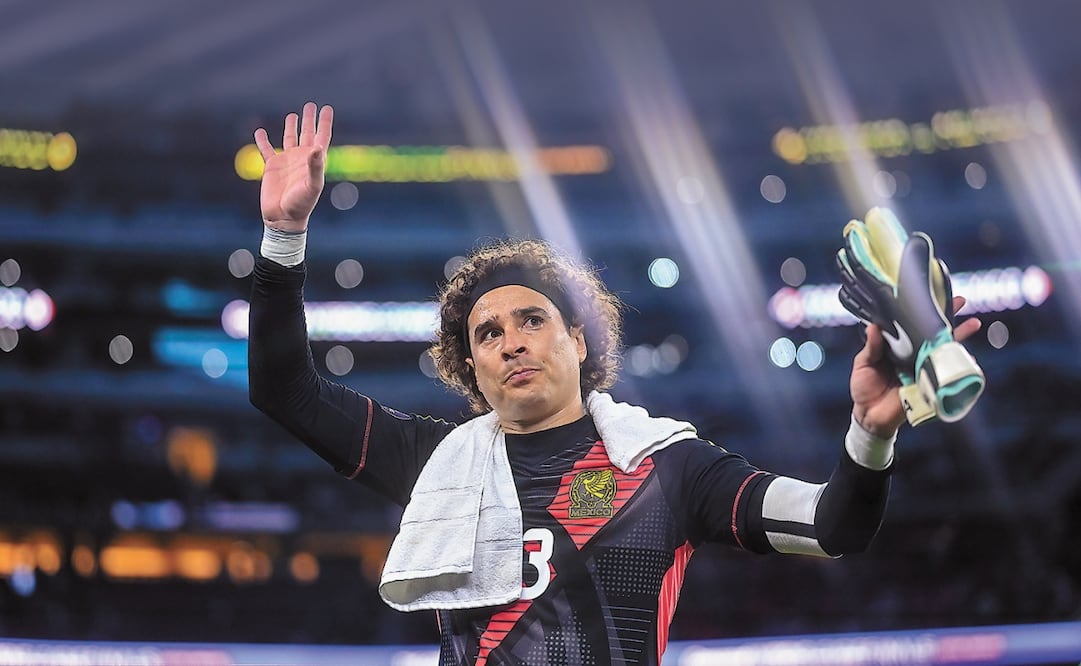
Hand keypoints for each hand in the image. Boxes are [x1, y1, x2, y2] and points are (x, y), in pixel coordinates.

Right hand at [253, 102, 333, 231]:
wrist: (283, 218)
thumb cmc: (302, 204)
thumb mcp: (312, 185)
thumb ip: (315, 166)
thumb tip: (316, 147)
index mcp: (314, 161)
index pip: (322, 136)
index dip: (325, 123)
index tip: (327, 108)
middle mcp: (302, 158)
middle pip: (307, 134)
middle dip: (309, 120)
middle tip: (311, 105)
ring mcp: (287, 161)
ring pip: (290, 138)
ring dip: (291, 126)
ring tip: (293, 114)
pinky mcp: (272, 167)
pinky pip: (266, 149)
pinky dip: (262, 140)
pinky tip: (260, 131)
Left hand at [850, 295, 981, 436]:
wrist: (869, 416)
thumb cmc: (864, 387)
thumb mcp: (863, 364)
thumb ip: (871, 347)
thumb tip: (874, 327)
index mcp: (896, 347)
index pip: (911, 325)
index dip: (922, 311)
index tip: (931, 295)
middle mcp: (912, 354)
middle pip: (932, 333)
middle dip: (948, 318)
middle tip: (962, 301)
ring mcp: (921, 368)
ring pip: (942, 349)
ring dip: (958, 338)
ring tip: (973, 324)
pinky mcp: (927, 383)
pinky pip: (944, 372)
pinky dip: (955, 364)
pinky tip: (966, 356)